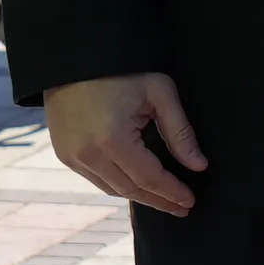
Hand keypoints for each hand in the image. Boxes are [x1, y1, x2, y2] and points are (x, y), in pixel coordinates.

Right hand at [48, 72, 206, 214]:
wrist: (73, 57)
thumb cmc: (121, 69)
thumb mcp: (158, 92)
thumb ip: (180, 131)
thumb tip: (199, 165)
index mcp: (113, 139)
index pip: (150, 178)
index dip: (172, 192)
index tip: (190, 201)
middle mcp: (88, 154)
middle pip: (132, 190)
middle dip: (159, 200)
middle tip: (182, 207)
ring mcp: (72, 156)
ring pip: (113, 189)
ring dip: (140, 196)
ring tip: (163, 198)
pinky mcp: (64, 154)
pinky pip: (96, 180)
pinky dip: (119, 185)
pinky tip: (137, 184)